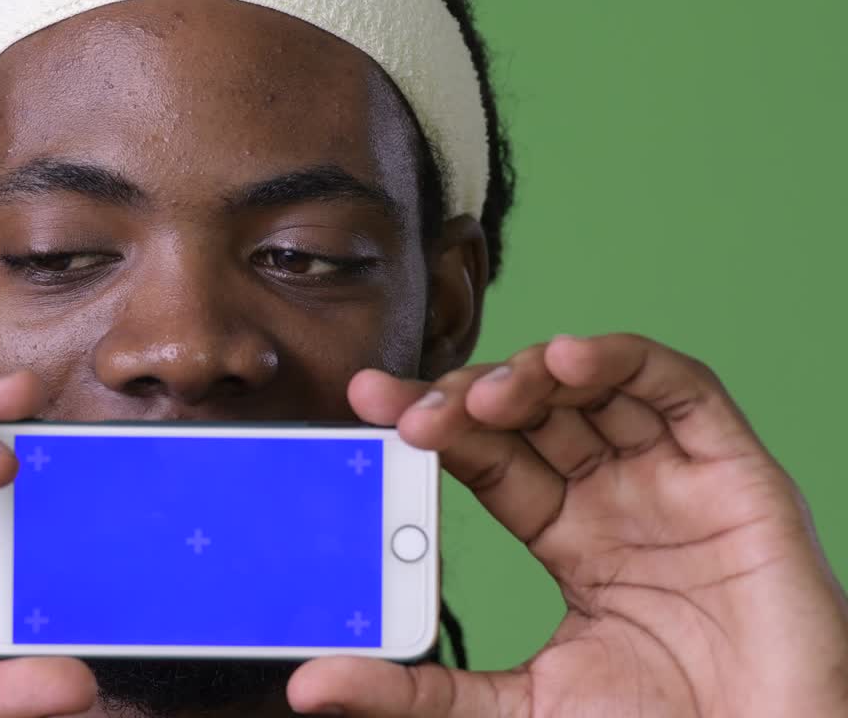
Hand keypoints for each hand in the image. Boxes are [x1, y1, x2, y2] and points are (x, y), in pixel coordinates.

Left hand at [290, 334, 847, 716]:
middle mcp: (616, 494)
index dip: (432, 424)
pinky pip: (679, 391)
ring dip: (531, 372)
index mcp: (568, 533)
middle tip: (408, 410)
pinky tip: (568, 360)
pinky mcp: (734, 472)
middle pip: (530, 414)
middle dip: (466, 397)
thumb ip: (416, 690)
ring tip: (479, 396)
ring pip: (594, 386)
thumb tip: (309, 685)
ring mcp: (672, 477)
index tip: (367, 404)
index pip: (486, 457)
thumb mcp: (514, 708)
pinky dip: (623, 362)